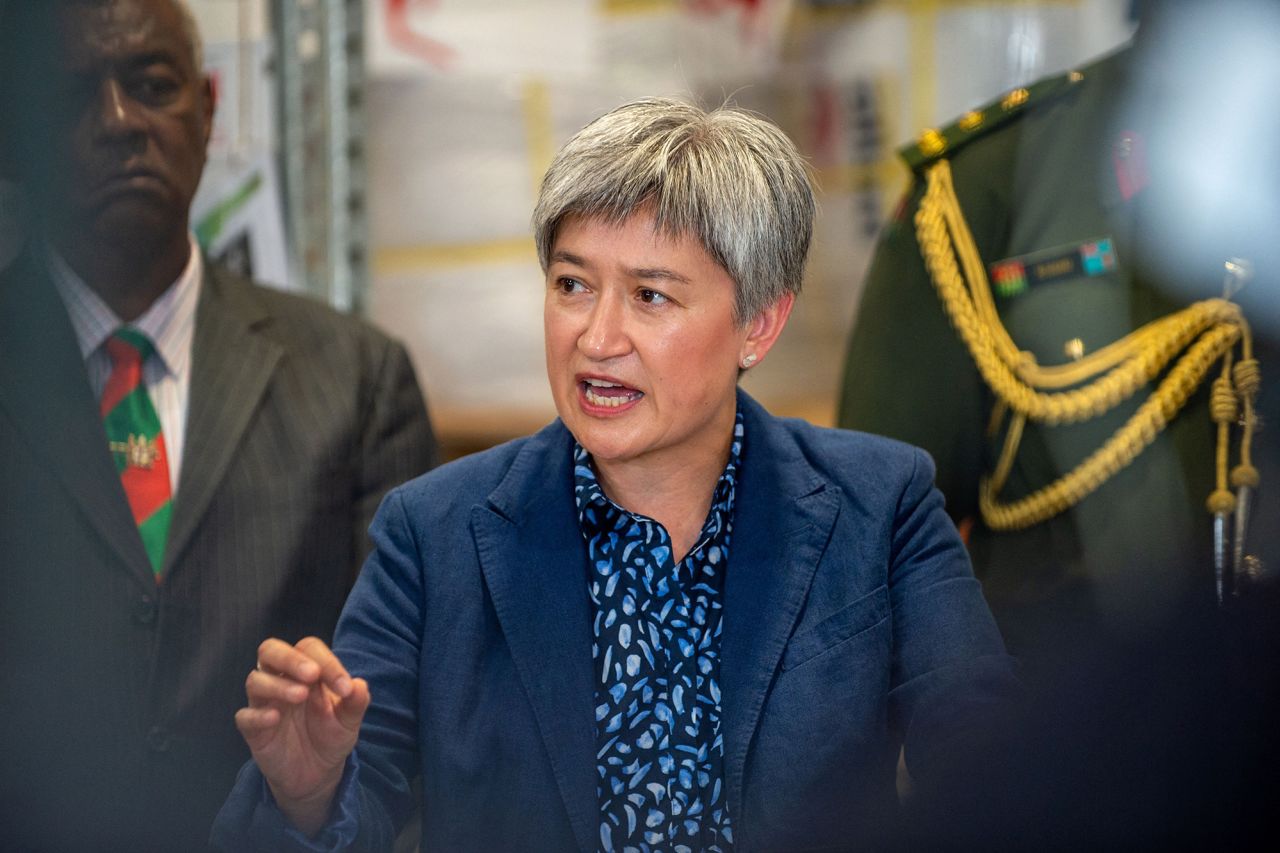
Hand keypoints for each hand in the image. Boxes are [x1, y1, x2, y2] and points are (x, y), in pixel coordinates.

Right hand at [235, 637, 370, 835]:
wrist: (317, 774)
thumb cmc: (331, 735)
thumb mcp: (349, 720)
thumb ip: (355, 702)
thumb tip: (359, 685)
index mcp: (307, 671)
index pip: (309, 649)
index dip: (327, 662)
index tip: (345, 688)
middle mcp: (282, 680)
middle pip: (270, 651)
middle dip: (290, 658)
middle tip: (312, 674)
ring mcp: (265, 703)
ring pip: (255, 680)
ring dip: (277, 685)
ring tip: (300, 696)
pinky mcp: (253, 730)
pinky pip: (245, 716)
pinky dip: (257, 715)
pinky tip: (274, 718)